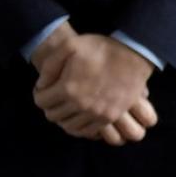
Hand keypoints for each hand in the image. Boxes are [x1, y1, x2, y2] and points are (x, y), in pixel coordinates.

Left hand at [32, 29, 158, 144]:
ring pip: (69, 126)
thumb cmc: (103, 48)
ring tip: (67, 107)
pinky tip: (81, 116)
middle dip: (50, 107)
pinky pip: (88, 131)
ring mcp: (96, 113)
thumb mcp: (71, 45)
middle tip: (55, 98)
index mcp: (68, 88)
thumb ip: (50, 65)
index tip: (45, 89)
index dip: (39, 94)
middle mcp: (80, 105)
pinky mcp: (110, 117)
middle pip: (54, 116)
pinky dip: (80, 127)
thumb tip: (41, 84)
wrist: (135, 55)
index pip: (41, 101)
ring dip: (64, 118)